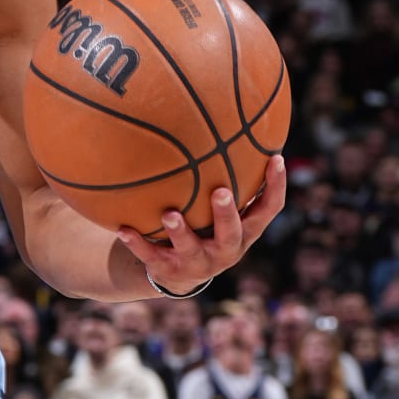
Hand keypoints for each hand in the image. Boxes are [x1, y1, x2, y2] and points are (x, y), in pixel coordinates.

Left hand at [117, 156, 285, 294]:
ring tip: (169, 214)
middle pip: (231, 232)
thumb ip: (231, 180)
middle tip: (219, 192)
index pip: (269, 208)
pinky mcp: (169, 269)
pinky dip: (137, 243)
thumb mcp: (224, 210)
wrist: (179, 274)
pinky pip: (151, 256)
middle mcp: (226, 249)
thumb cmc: (208, 228)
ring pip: (190, 248)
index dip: (275, 186)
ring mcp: (198, 262)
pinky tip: (123, 229)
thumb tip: (237, 124)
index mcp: (245, 231)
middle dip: (226, 214)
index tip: (275, 158)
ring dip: (180, 231)